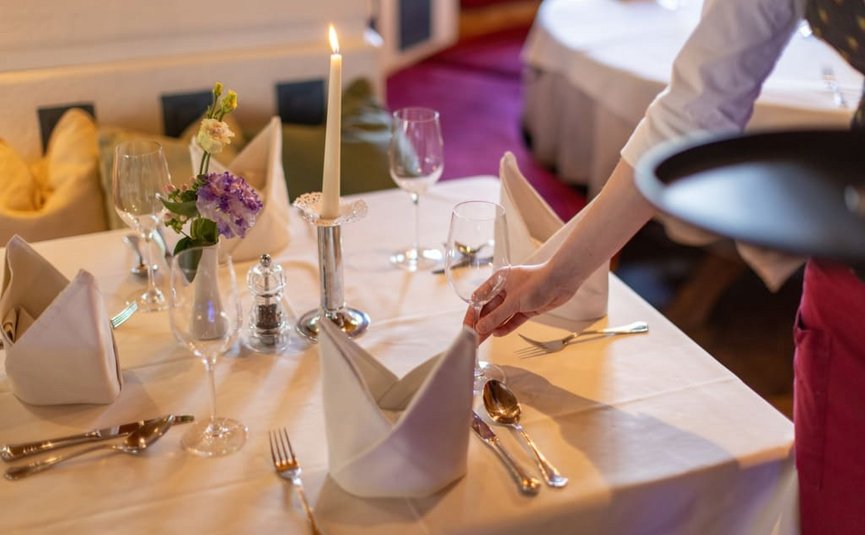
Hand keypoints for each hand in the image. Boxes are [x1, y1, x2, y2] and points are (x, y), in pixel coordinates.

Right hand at [463, 262, 577, 341]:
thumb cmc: (538, 282)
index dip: (472, 314)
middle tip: (473, 340)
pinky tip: (497, 334)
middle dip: (481, 324)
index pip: (479, 300)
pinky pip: (513, 319)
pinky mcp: (527, 308)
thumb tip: (480, 328)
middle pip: (489, 310)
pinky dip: (506, 327)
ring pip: (500, 316)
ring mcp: (516, 300)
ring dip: (492, 328)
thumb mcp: (514, 301)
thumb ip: (496, 316)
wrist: (563, 281)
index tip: (467, 328)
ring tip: (482, 341)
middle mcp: (505, 290)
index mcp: (498, 281)